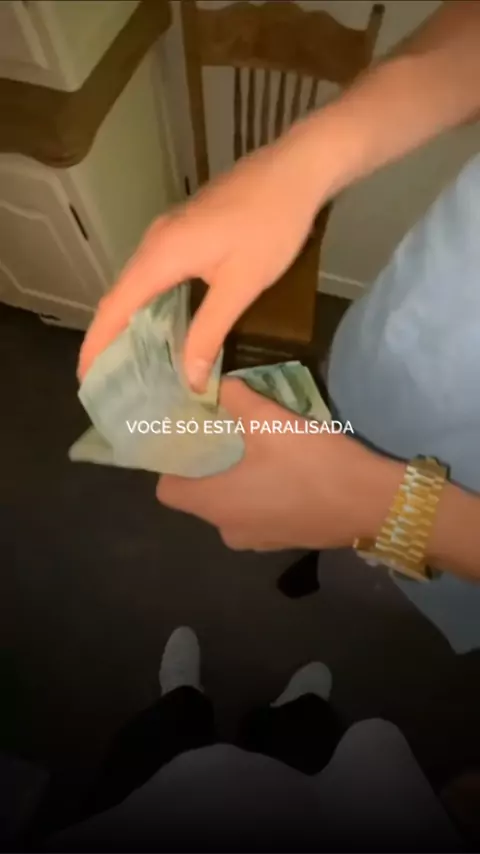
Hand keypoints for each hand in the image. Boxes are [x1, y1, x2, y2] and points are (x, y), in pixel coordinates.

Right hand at [77, 128, 321, 389]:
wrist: (296, 168)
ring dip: (130, 321)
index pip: (115, 306)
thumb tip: (188, 378)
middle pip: (119, 295)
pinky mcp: (184, 229)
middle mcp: (154, 241)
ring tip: (132, 361)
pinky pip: (154, 273)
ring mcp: (167, 231)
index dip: (97, 344)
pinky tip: (162, 326)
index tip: (86, 377)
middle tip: (110, 379)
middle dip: (109, 338)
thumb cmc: (271, 227)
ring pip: (137, 283)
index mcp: (161, 255)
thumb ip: (210, 332)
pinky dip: (149, 303)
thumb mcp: (242, 285)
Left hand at [157, 378, 400, 551]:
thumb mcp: (271, 421)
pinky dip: (262, 495)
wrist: (372, 504)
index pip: (167, 491)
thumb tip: (218, 383)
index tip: (188, 439)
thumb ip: (237, 399)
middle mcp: (227, 529)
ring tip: (256, 448)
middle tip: (224, 432)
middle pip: (201, 497)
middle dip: (209, 467)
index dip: (173, 465)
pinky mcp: (283, 541)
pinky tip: (284, 471)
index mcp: (214, 503)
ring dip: (238, 481)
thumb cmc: (312, 465)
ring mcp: (257, 540)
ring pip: (232, 506)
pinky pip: (258, 514)